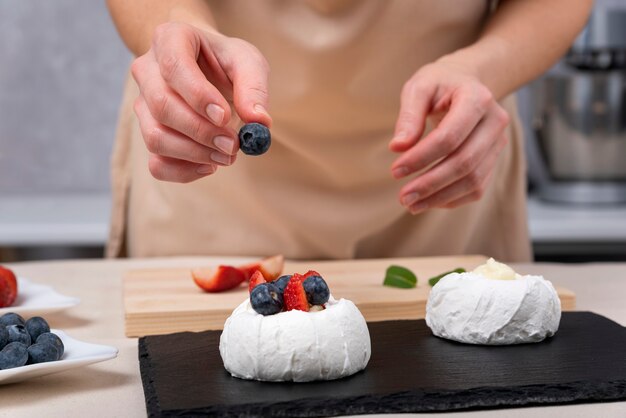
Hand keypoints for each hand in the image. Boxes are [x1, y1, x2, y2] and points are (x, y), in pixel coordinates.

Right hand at [131, 22, 271, 181]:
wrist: (205, 67)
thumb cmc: (225, 61)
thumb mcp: (247, 61)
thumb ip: (254, 87)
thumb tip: (259, 122)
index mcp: (170, 39)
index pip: (174, 67)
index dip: (198, 95)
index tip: (225, 116)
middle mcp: (147, 70)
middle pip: (162, 107)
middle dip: (201, 132)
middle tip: (233, 145)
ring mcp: (143, 104)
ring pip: (156, 137)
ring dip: (195, 154)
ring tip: (227, 155)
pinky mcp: (148, 133)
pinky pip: (156, 163)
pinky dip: (183, 172)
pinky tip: (210, 166)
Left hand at [389, 61, 509, 213]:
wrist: (466, 82)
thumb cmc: (439, 84)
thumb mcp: (419, 88)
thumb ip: (408, 116)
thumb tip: (398, 147)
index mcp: (477, 99)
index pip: (449, 137)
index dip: (421, 158)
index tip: (395, 171)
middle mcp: (494, 122)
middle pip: (464, 162)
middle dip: (431, 184)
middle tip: (403, 197)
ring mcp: (498, 143)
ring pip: (473, 180)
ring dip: (440, 197)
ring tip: (411, 204)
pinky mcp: (494, 159)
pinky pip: (477, 188)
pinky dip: (451, 198)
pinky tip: (428, 201)